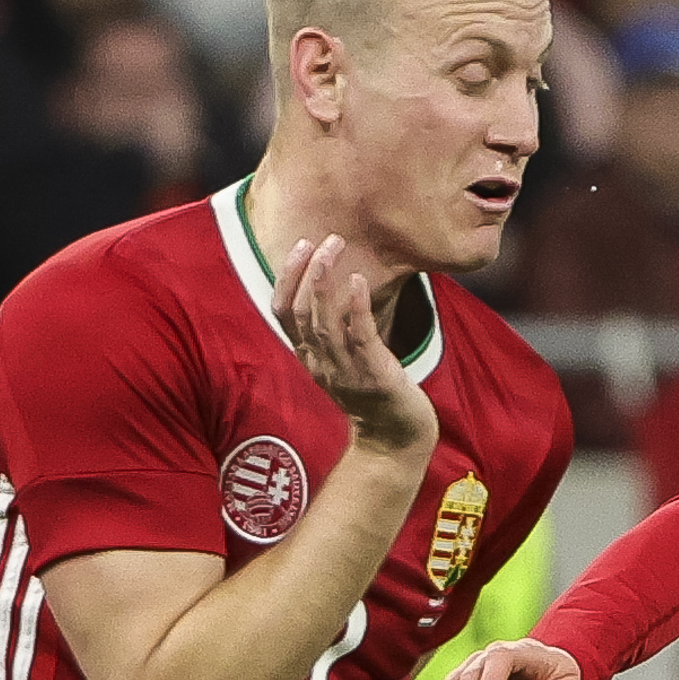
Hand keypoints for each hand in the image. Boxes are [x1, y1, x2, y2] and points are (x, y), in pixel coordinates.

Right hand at [274, 232, 436, 462]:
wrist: (396, 440)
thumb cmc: (373, 394)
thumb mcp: (343, 360)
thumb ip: (333, 329)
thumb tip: (333, 285)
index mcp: (309, 358)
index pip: (282, 313)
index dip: (286, 278)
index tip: (299, 245)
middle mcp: (321, 365)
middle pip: (301, 313)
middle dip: (307, 272)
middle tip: (322, 239)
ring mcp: (346, 373)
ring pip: (324, 324)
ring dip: (325, 283)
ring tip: (334, 248)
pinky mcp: (374, 378)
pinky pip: (360, 338)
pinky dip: (357, 307)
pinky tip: (359, 280)